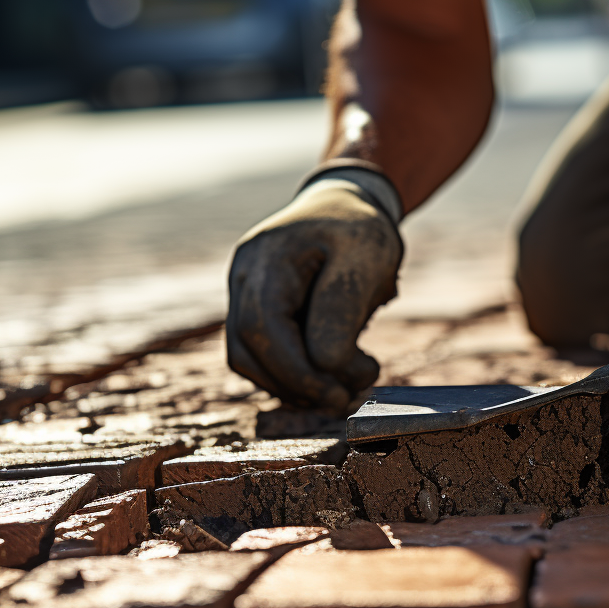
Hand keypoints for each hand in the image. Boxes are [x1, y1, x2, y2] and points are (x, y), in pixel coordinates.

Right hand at [227, 178, 402, 412]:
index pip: (265, 327)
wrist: (343, 209)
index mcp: (268, 255)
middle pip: (248, 348)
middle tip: (345, 398)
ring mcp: (240, 294)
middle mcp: (243, 275)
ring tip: (339, 390)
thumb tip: (325, 364)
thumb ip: (342, 308)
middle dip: (297, 385)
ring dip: (290, 387)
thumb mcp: (368, 257)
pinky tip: (322, 380)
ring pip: (246, 360)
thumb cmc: (359, 232)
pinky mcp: (250, 313)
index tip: (343, 391)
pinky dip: (287, 378)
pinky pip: (256, 358)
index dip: (299, 372)